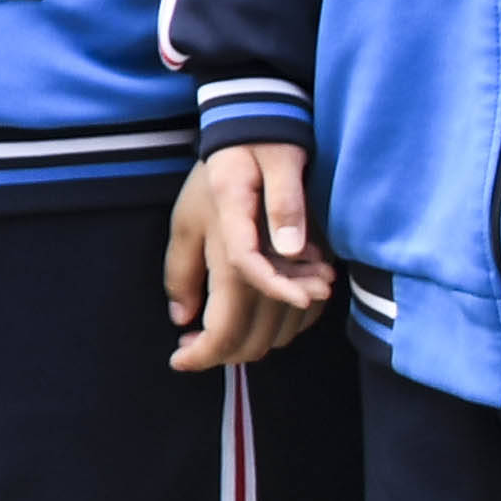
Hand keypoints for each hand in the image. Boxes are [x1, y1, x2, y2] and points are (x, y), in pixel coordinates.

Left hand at [170, 141, 331, 371]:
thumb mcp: (185, 221)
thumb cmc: (217, 180)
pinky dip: (280, 327)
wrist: (266, 140)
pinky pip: (305, 316)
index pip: (226, 329)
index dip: (204, 354)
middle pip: (256, 339)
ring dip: (251, 342)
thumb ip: (183, 273)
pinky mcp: (320, 264)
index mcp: (234, 261)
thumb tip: (183, 320)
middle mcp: (273, 273)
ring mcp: (302, 270)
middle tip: (192, 349)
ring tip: (215, 335)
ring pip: (282, 333)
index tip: (180, 360)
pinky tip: (255, 320)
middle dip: (224, 354)